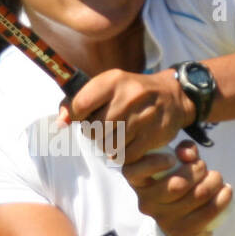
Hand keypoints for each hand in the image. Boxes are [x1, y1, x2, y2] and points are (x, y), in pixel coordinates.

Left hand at [57, 68, 195, 163]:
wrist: (173, 97)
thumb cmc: (132, 94)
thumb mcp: (108, 88)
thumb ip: (79, 102)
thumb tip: (61, 123)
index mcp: (113, 80)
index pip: (80, 104)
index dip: (77, 116)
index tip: (85, 117)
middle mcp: (128, 96)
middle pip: (93, 129)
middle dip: (95, 133)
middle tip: (105, 128)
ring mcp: (142, 116)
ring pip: (108, 145)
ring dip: (109, 146)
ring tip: (118, 136)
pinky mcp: (152, 135)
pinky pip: (126, 156)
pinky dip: (123, 154)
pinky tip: (129, 144)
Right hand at [122, 141, 232, 235]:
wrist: (181, 224)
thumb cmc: (177, 181)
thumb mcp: (176, 163)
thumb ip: (183, 151)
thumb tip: (188, 154)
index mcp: (139, 182)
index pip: (134, 171)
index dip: (154, 163)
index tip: (172, 159)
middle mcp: (147, 202)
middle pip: (178, 184)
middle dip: (198, 169)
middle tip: (203, 167)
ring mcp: (165, 219)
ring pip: (199, 195)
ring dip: (214, 181)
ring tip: (217, 178)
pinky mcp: (184, 231)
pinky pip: (211, 210)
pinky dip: (223, 197)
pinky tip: (226, 191)